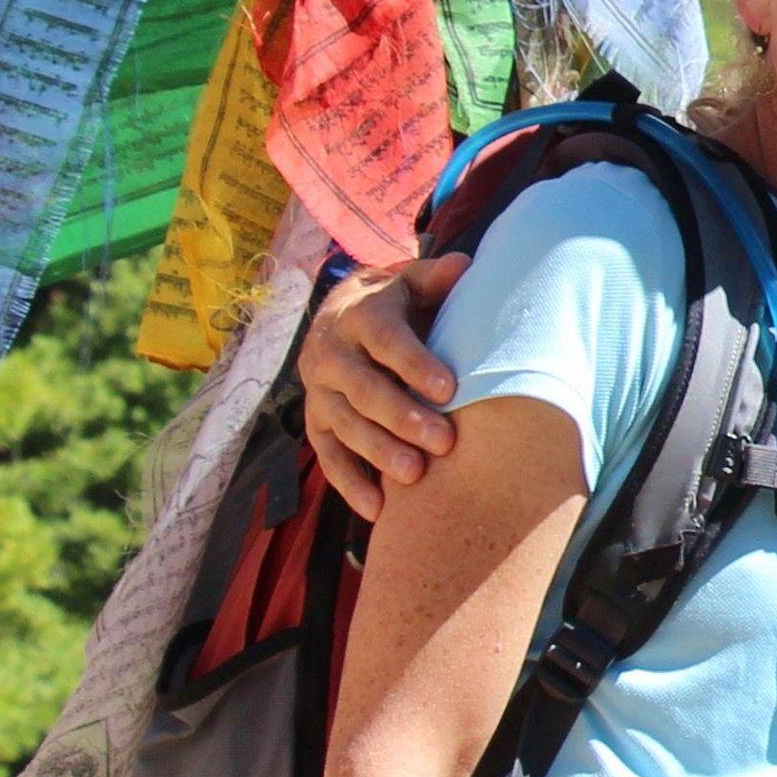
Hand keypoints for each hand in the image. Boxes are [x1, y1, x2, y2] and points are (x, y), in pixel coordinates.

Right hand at [302, 250, 467, 517]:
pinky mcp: (315, 422)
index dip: (414, 363)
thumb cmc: (395, 303)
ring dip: (378, 453)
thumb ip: (434, 279)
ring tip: (416, 476)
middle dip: (402, 417)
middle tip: (444, 442)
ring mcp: (319, 392)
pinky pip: (328, 456)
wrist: (340, 314)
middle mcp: (331, 354)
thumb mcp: (410, 283)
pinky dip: (350, 484)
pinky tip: (377, 509)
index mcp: (359, 316)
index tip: (449, 388)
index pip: (384, 340)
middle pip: (363, 390)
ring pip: (344, 427)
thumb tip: (461, 267)